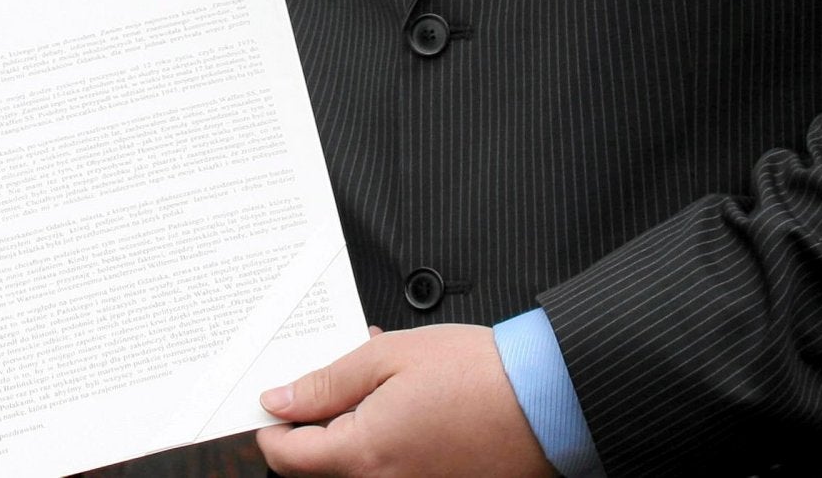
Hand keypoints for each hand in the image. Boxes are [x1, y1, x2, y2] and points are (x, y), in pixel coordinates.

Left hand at [258, 324, 552, 476]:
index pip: (286, 457)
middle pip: (317, 470)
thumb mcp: (387, 356)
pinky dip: (383, 442)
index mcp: (364, 454)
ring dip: (350, 432)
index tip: (275, 401)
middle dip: (312, 427)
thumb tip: (280, 401)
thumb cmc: (479, 375)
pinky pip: (391, 471)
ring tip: (374, 385)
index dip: (272, 426)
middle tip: (327, 384)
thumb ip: (326, 382)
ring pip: (356, 469)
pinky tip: (401, 405)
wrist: (548, 401)